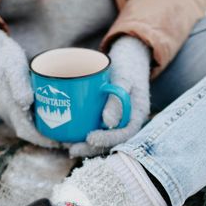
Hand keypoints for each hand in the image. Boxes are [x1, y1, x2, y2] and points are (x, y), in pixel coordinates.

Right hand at [0, 25, 58, 147]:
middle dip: (48, 138)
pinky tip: (53, 116)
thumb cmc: (3, 56)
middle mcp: (8, 112)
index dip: (44, 140)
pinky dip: (40, 120)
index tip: (61, 142)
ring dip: (45, 131)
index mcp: (9, 107)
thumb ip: (19, 84)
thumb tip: (26, 103)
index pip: (27, 132)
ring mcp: (8, 109)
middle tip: (69, 139)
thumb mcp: (13, 66)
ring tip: (65, 131)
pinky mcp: (11, 103)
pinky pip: (27, 117)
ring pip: (28, 126)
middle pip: (29, 133)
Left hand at [69, 36, 150, 157]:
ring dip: (86, 146)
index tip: (89, 139)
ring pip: (103, 138)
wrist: (128, 56)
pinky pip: (97, 129)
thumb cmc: (127, 65)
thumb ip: (118, 99)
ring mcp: (117, 120)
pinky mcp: (106, 116)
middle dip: (92, 149)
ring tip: (68, 147)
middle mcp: (128, 121)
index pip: (124, 134)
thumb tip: (108, 123)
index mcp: (137, 114)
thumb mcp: (124, 78)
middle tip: (72, 150)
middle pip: (111, 142)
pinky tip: (69, 138)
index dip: (107, 140)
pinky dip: (84, 134)